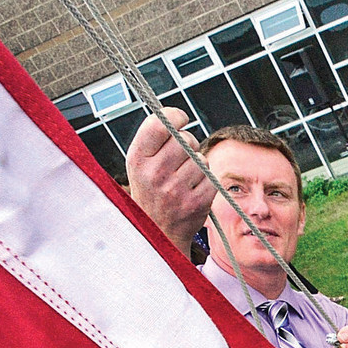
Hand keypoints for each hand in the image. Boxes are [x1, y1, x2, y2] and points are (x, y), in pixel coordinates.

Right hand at [125, 107, 211, 256]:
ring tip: (183, 177)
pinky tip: (191, 189)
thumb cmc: (150, 191)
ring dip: (197, 163)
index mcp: (137, 160)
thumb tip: (174, 115)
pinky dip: (205, 180)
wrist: (157, 233)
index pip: (160, 124)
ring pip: (200, 157)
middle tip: (178, 158)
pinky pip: (210, 175)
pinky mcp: (197, 202)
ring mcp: (177, 190)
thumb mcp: (139, 165)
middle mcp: (155, 174)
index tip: (180, 118)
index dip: (174, 115)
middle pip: (185, 139)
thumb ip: (153, 139)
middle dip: (187, 143)